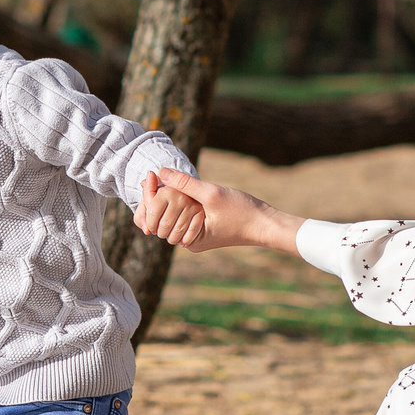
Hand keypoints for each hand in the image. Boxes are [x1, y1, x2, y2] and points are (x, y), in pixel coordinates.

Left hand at [146, 169, 304, 253]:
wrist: (266, 223)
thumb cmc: (242, 211)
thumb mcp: (211, 194)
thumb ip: (185, 183)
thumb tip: (160, 172)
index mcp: (189, 239)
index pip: (158, 220)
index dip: (151, 197)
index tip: (148, 177)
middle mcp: (191, 242)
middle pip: (163, 219)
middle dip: (157, 199)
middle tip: (150, 177)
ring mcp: (198, 237)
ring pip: (174, 216)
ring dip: (169, 200)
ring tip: (162, 181)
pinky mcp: (205, 230)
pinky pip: (185, 216)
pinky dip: (181, 203)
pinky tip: (180, 188)